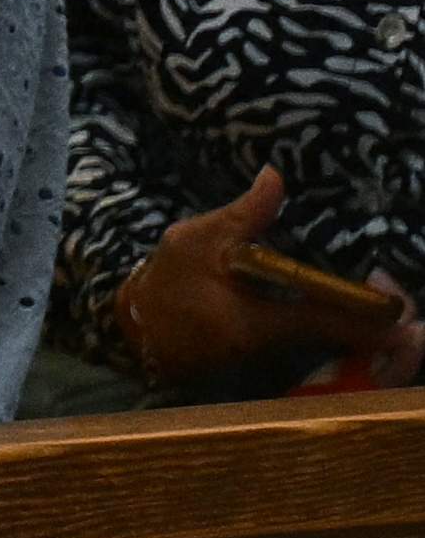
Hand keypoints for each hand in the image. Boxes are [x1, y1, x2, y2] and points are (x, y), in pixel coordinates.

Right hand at [111, 167, 424, 392]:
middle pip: (338, 342)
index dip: (365, 319)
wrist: (140, 325)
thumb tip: (276, 177)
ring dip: (362, 334)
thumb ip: (245, 215)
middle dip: (374, 331)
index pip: (322, 320)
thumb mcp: (197, 239)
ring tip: (395, 320)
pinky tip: (361, 322)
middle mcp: (273, 347)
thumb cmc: (168, 281)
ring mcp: (274, 360)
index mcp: (255, 321)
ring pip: (331, 347)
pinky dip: (342, 336)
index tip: (401, 316)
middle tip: (410, 321)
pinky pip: (317, 348)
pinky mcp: (274, 361)